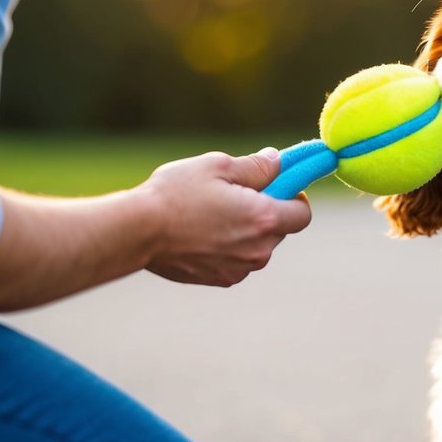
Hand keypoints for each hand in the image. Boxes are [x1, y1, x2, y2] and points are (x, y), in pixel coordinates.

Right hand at [141, 148, 311, 286]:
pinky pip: (238, 259)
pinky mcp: (222, 279)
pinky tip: (201, 232)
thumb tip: (278, 161)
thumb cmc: (176, 194)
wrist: (138, 232)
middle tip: (236, 194)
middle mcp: (258, 250)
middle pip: (280, 229)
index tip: (276, 186)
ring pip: (258, 246)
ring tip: (212, 213)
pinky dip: (229, 247)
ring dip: (247, 230)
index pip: (303, 214)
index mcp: (264, 219)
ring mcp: (240, 269)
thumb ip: (257, 166)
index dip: (294, 197)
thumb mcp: (218, 166)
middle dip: (267, 211)